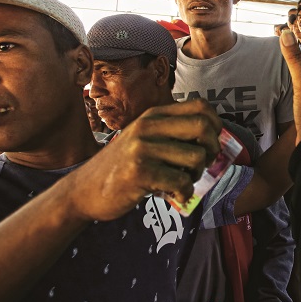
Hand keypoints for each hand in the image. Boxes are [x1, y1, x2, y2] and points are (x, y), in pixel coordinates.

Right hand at [63, 98, 221, 220]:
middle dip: (212, 150)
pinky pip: (181, 181)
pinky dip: (184, 192)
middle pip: (203, 127)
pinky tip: (175, 195)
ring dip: (196, 175)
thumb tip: (215, 139)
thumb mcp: (144, 139)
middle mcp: (148, 125)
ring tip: (183, 181)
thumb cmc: (122, 166)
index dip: (216, 125)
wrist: (84, 190)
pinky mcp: (139, 172)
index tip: (211, 144)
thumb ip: (172, 133)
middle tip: (202, 165)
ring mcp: (142, 147)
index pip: (201, 106)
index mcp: (153, 114)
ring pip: (195, 157)